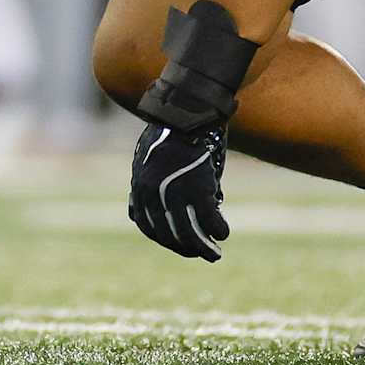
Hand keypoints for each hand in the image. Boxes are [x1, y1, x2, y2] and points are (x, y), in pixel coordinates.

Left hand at [128, 122, 229, 261]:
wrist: (187, 110)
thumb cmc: (172, 131)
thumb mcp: (151, 158)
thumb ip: (154, 184)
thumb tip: (162, 209)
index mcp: (140, 186)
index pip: (148, 227)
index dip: (165, 240)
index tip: (179, 244)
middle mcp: (154, 194)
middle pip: (169, 234)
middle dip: (186, 248)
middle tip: (202, 253)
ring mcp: (175, 192)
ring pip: (189, 232)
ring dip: (203, 247)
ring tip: (215, 254)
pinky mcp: (198, 187)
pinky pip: (209, 218)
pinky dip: (218, 229)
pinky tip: (224, 232)